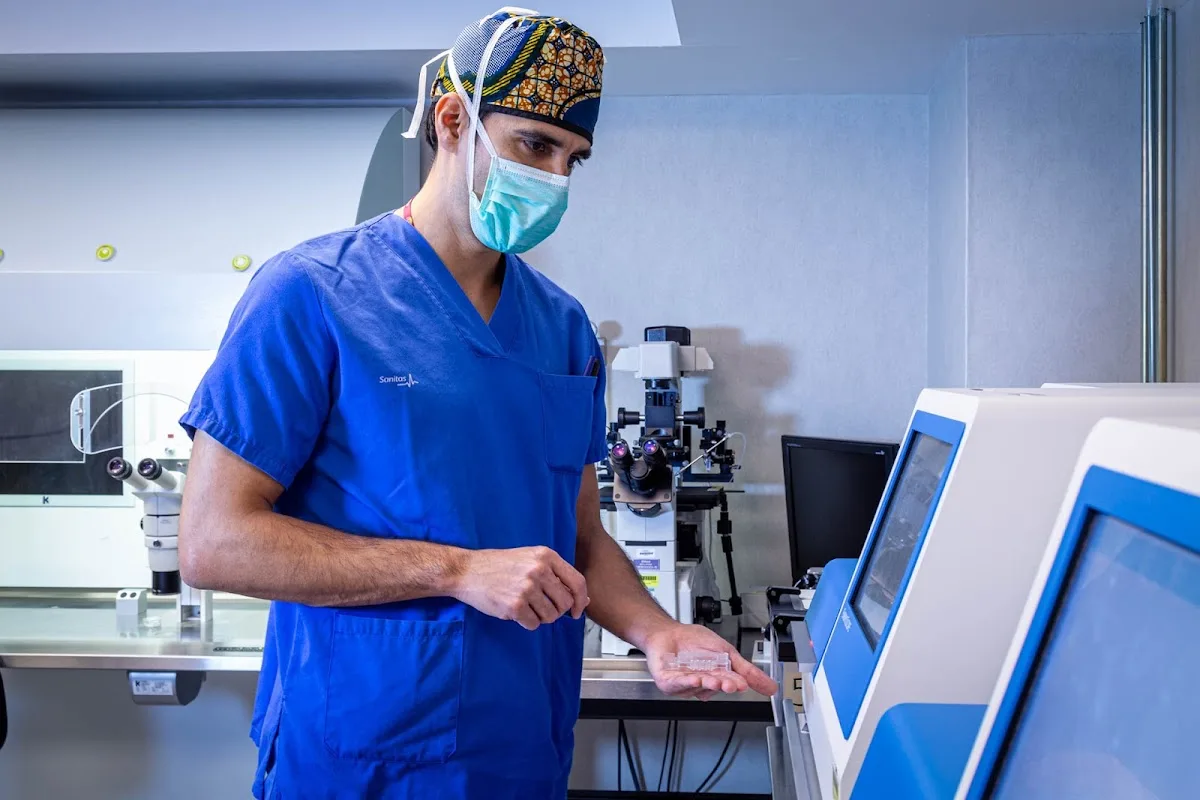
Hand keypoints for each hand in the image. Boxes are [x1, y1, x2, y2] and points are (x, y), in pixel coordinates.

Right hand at [451, 546, 588, 630]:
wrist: (467, 571)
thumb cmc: (499, 565)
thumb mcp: (530, 559)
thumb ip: (556, 576)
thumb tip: (583, 600)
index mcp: (546, 556)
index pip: (577, 581)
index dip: (580, 600)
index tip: (577, 610)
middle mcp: (539, 570)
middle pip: (565, 602)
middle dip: (557, 610)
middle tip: (542, 608)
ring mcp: (527, 588)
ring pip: (551, 616)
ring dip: (541, 617)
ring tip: (526, 607)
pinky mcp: (515, 606)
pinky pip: (534, 624)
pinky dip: (527, 622)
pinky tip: (516, 611)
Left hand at [643, 623, 777, 700]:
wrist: (668, 632)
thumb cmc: (693, 641)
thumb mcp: (727, 653)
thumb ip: (748, 670)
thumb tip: (770, 686)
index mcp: (716, 678)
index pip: (729, 683)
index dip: (735, 684)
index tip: (742, 684)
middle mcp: (701, 683)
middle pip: (714, 687)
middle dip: (722, 685)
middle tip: (731, 685)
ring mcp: (684, 684)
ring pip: (697, 687)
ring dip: (707, 683)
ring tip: (715, 681)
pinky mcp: (668, 682)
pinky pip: (678, 685)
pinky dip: (686, 682)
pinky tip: (694, 679)